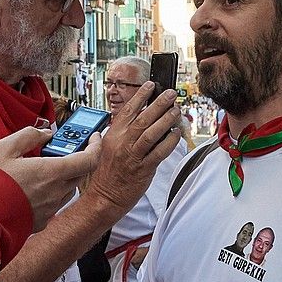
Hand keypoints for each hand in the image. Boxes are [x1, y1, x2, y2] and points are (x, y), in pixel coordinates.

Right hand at [0, 126, 100, 231]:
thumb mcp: (5, 147)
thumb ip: (29, 135)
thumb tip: (45, 133)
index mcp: (51, 172)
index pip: (88, 160)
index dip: (96, 146)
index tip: (94, 137)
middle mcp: (55, 192)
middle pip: (79, 173)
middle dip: (76, 159)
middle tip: (62, 149)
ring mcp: (49, 209)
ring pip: (67, 189)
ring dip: (63, 176)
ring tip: (44, 167)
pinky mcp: (41, 221)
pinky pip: (54, 203)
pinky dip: (51, 192)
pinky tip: (33, 187)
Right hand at [82, 83, 182, 219]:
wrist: (104, 197)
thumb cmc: (106, 173)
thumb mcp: (106, 147)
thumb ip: (117, 133)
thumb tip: (128, 118)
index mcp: (113, 135)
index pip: (128, 110)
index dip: (140, 96)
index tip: (150, 85)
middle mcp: (122, 143)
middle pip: (143, 118)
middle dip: (159, 103)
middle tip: (171, 94)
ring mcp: (133, 155)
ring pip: (152, 133)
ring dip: (166, 120)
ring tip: (176, 110)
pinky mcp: (143, 169)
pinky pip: (159, 152)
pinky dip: (169, 142)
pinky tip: (176, 134)